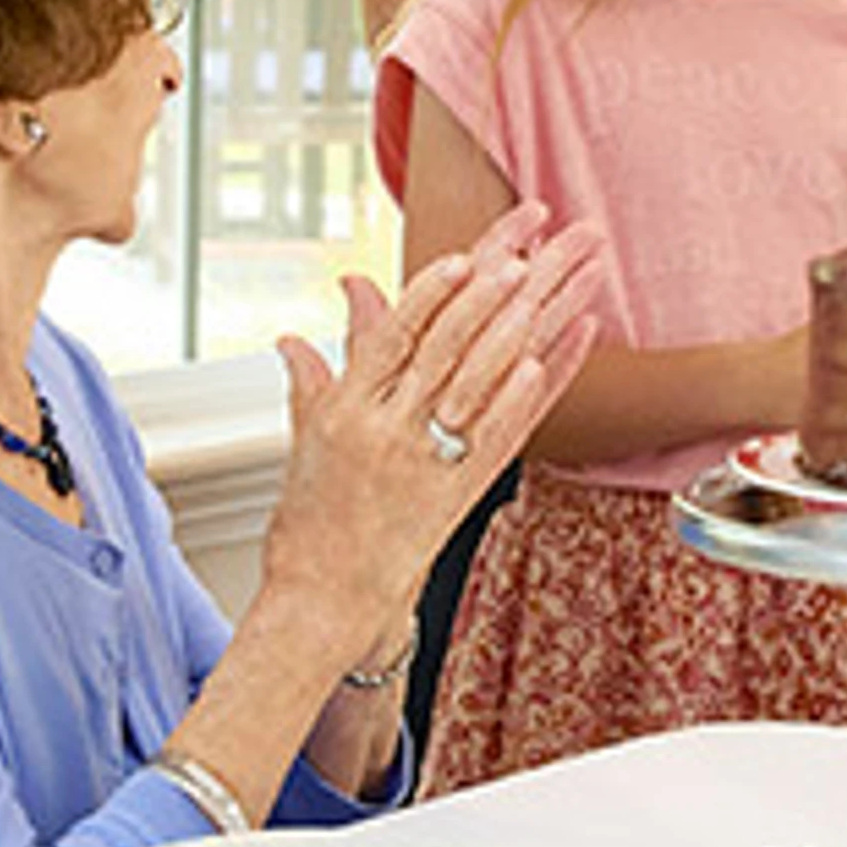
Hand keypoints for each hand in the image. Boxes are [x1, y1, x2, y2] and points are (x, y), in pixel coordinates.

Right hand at [256, 204, 599, 654]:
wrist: (323, 599)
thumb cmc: (312, 522)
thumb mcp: (304, 442)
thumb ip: (312, 381)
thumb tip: (296, 336)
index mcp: (345, 411)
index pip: (391, 336)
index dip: (428, 292)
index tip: (461, 255)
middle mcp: (387, 431)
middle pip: (444, 346)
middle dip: (486, 292)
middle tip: (526, 247)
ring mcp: (426, 461)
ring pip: (476, 382)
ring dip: (514, 328)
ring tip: (543, 284)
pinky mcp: (461, 491)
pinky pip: (501, 434)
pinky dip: (527, 393)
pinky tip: (550, 357)